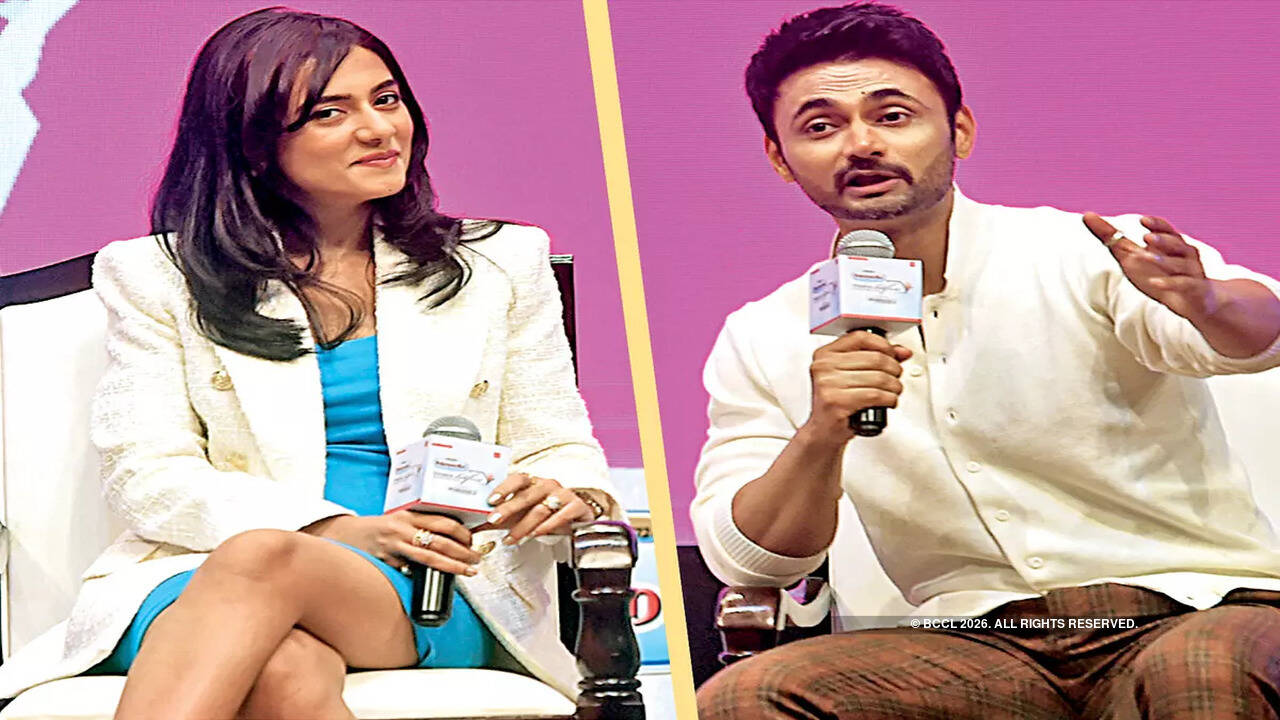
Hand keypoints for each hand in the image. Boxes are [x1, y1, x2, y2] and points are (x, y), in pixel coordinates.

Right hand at [302, 512, 480, 575]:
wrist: (342, 534)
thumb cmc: (375, 529)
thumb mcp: (398, 520)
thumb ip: (419, 525)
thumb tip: (450, 537)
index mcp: (408, 515)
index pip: (443, 522)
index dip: (462, 533)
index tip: (473, 542)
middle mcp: (402, 529)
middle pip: (440, 541)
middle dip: (463, 552)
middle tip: (476, 560)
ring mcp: (393, 547)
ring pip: (429, 558)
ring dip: (452, 566)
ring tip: (468, 572)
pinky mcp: (385, 562)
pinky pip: (409, 571)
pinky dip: (424, 576)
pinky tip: (436, 581)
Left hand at [476, 473, 593, 545]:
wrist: (579, 516)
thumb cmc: (547, 513)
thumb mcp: (522, 514)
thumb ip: (499, 519)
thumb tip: (472, 527)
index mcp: (533, 482)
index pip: (517, 479)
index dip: (503, 488)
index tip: (490, 500)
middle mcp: (548, 486)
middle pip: (526, 495)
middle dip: (508, 508)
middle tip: (494, 519)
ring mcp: (563, 495)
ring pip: (541, 509)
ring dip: (524, 525)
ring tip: (511, 538)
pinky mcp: (576, 507)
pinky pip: (561, 516)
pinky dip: (546, 527)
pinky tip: (535, 535)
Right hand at [802, 329, 911, 444]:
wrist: (822, 431)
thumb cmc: (837, 403)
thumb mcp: (851, 375)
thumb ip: (874, 358)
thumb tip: (902, 352)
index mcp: (824, 355)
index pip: (860, 337)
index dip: (883, 345)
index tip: (893, 354)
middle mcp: (823, 367)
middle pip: (874, 358)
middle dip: (894, 369)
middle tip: (896, 378)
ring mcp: (828, 384)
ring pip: (878, 377)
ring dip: (894, 386)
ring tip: (893, 391)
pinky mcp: (837, 402)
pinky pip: (875, 394)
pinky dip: (889, 399)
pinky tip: (889, 401)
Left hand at [1083, 213, 1218, 321]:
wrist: (1193, 301)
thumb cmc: (1158, 273)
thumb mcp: (1131, 255)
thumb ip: (1111, 236)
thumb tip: (1087, 215)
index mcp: (1171, 243)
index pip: (1166, 229)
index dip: (1157, 224)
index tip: (1142, 220)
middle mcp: (1184, 254)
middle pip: (1176, 243)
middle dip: (1162, 240)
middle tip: (1147, 237)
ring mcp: (1191, 272)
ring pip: (1179, 264)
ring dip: (1162, 260)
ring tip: (1144, 257)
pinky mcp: (1193, 290)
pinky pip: (1183, 285)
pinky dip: (1169, 283)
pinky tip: (1154, 283)